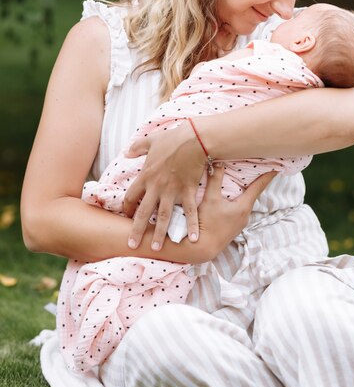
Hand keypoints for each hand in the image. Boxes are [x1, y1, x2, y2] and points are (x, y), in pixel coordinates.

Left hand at [124, 121, 205, 249]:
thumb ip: (138, 147)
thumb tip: (127, 151)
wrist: (193, 139)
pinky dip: (192, 226)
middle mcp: (156, 187)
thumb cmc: (172, 139)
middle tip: (131, 245)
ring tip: (155, 248)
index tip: (127, 216)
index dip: (127, 208)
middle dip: (137, 230)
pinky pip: (189, 212)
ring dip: (159, 234)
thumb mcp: (151, 140)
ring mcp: (172, 191)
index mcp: (146, 176)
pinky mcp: (188, 191)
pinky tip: (193, 239)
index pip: (131, 196)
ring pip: (164, 216)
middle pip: (144, 212)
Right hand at [197, 165, 275, 258]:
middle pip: (253, 194)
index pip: (259, 187)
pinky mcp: (233, 227)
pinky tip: (232, 199)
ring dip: (246, 192)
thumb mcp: (210, 198)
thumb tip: (218, 162)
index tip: (278, 167)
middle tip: (260, 170)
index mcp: (243, 207)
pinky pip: (240, 210)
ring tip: (245, 182)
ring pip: (245, 202)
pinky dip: (239, 201)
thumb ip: (215, 180)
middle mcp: (245, 215)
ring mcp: (240, 223)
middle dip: (256, 182)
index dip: (268, 176)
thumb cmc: (206, 222)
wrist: (202, 248)